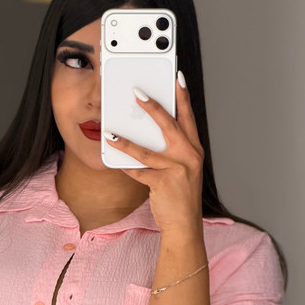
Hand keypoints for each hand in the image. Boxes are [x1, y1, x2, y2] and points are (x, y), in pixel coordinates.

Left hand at [104, 74, 204, 235]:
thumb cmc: (180, 197)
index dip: (183, 97)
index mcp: (194, 150)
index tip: (176, 79)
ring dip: (125, 141)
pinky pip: (139, 171)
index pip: (189, 118)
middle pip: (170, 126)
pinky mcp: (164, 183)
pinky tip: (113, 159)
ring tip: (110, 132)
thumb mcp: (182, 170)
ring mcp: (178, 170)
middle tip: (137, 93)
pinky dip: (125, 166)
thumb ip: (171, 151)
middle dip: (153, 107)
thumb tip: (147, 134)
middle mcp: (190, 156)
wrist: (184, 225)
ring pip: (147, 150)